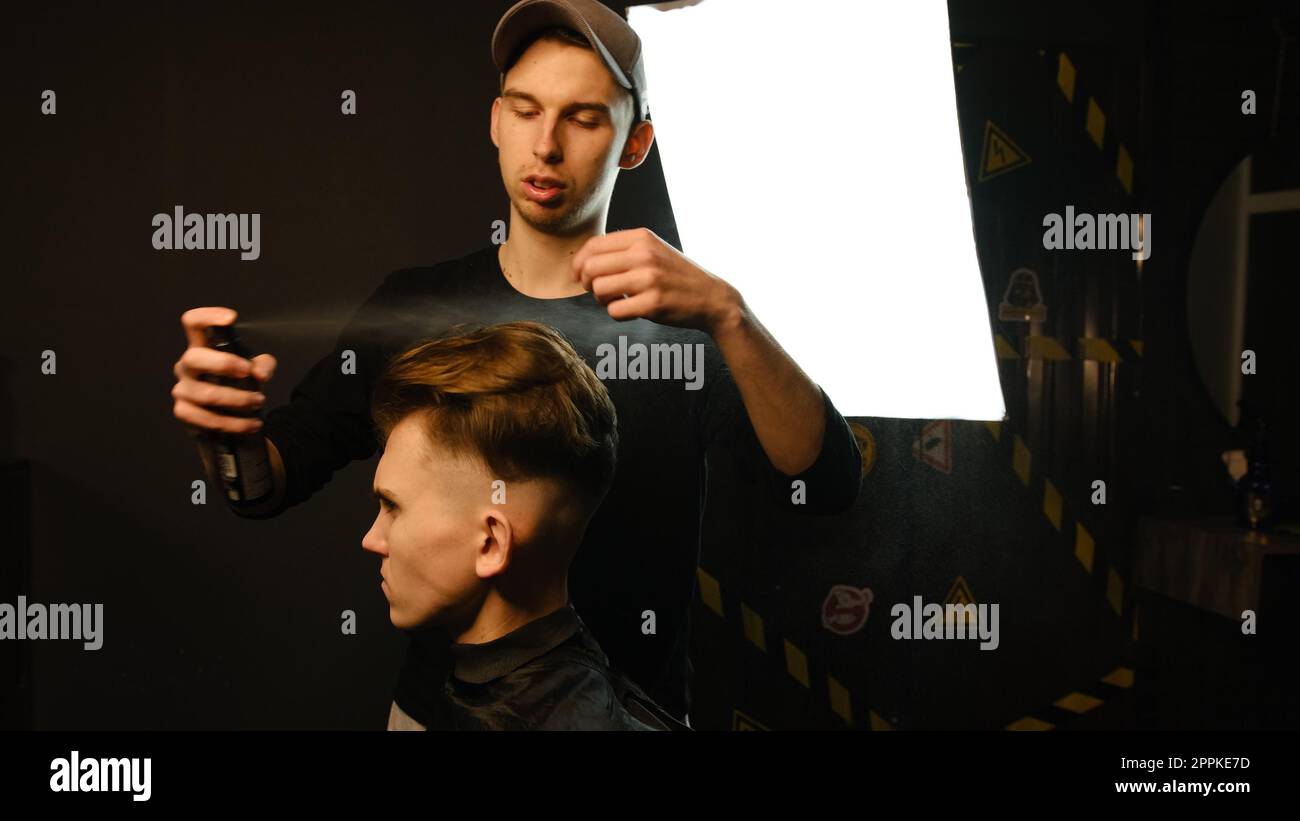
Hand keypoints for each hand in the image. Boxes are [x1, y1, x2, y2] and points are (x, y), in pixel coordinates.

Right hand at [172, 307, 276, 435]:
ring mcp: (182, 390)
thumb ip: (263, 366)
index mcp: (201, 347)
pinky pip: (208, 419)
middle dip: (223, 364)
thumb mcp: (254, 371)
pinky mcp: (185, 413)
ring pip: (206, 394)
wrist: (226, 421)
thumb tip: (260, 373)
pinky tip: (252, 424)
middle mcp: (187, 366)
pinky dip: (235, 423)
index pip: (193, 323)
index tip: (231, 318)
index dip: (207, 316)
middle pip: (194, 357)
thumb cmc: (238, 386)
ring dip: (238, 399)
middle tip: (248, 372)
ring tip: (259, 402)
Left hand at [571, 228, 741, 334]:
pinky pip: (614, 311)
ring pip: (599, 289)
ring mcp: (649, 279)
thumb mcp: (653, 250)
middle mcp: (644, 254)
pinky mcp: (653, 303)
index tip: (580, 276)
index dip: (579, 263)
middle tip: (598, 291)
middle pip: (591, 268)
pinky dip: (617, 313)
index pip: (593, 245)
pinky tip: (630, 310)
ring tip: (616, 300)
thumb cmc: (676, 276)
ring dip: (602, 300)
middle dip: (588, 283)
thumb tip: (582, 262)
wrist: (712, 297)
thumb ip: (623, 250)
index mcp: (642, 237)